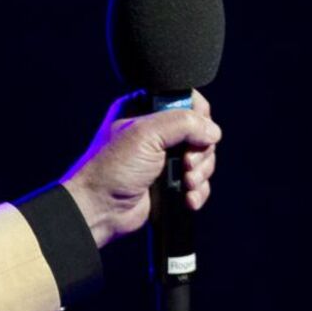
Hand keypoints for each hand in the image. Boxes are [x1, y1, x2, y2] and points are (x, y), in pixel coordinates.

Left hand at [60, 92, 221, 247]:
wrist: (98, 209)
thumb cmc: (111, 169)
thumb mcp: (146, 134)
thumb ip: (183, 123)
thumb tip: (212, 131)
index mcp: (144, 110)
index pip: (186, 101)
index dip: (199, 116)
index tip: (198, 131)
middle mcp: (155, 133)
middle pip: (200, 132)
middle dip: (201, 151)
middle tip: (186, 165)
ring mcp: (162, 158)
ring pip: (202, 158)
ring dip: (200, 173)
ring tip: (186, 183)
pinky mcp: (168, 182)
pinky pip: (198, 182)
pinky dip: (197, 190)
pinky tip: (188, 197)